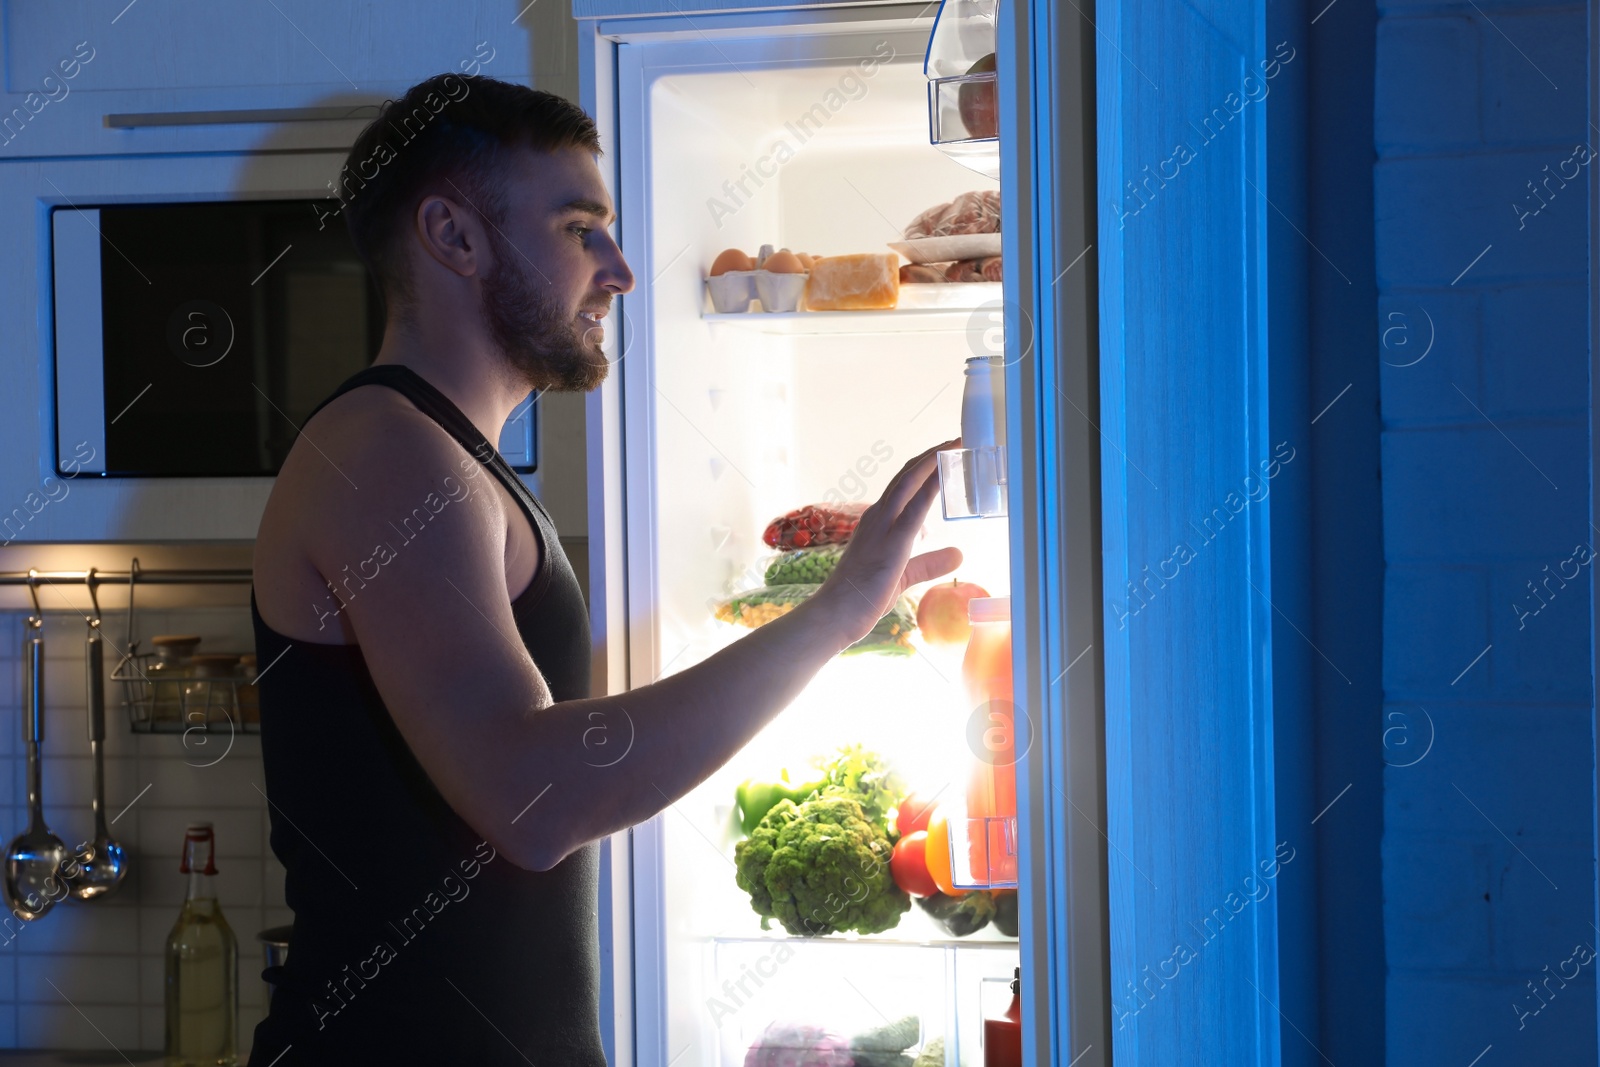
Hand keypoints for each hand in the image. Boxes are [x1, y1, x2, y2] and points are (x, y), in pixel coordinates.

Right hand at [810, 439, 962, 645]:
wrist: (837, 612)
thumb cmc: (862, 597)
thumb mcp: (904, 576)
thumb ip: (930, 563)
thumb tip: (959, 554)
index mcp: (876, 522)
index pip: (903, 487)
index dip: (924, 468)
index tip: (945, 454)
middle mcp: (877, 516)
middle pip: (907, 475)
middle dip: (932, 455)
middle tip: (956, 439)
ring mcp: (882, 524)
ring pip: (909, 481)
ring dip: (933, 459)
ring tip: (955, 443)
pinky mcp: (893, 539)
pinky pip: (916, 504)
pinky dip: (932, 483)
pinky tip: (946, 469)